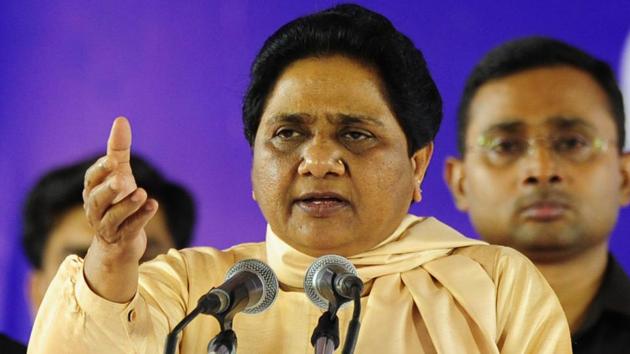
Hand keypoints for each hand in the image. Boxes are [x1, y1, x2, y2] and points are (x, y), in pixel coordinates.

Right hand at [82, 117, 157, 301]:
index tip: (112, 160)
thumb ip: (118, 150)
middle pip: (96, 200)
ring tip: (141, 192)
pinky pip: (130, 229)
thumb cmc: (117, 201)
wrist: (119, 243)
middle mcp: (95, 210)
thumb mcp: (119, 174)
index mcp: (92, 191)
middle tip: (121, 179)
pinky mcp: (123, 239)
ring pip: (113, 217)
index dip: (100, 170)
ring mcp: (107, 227)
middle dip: (108, 189)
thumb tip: (121, 119)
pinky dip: (141, 218)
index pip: (91, 180)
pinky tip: (153, 205)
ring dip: (127, 205)